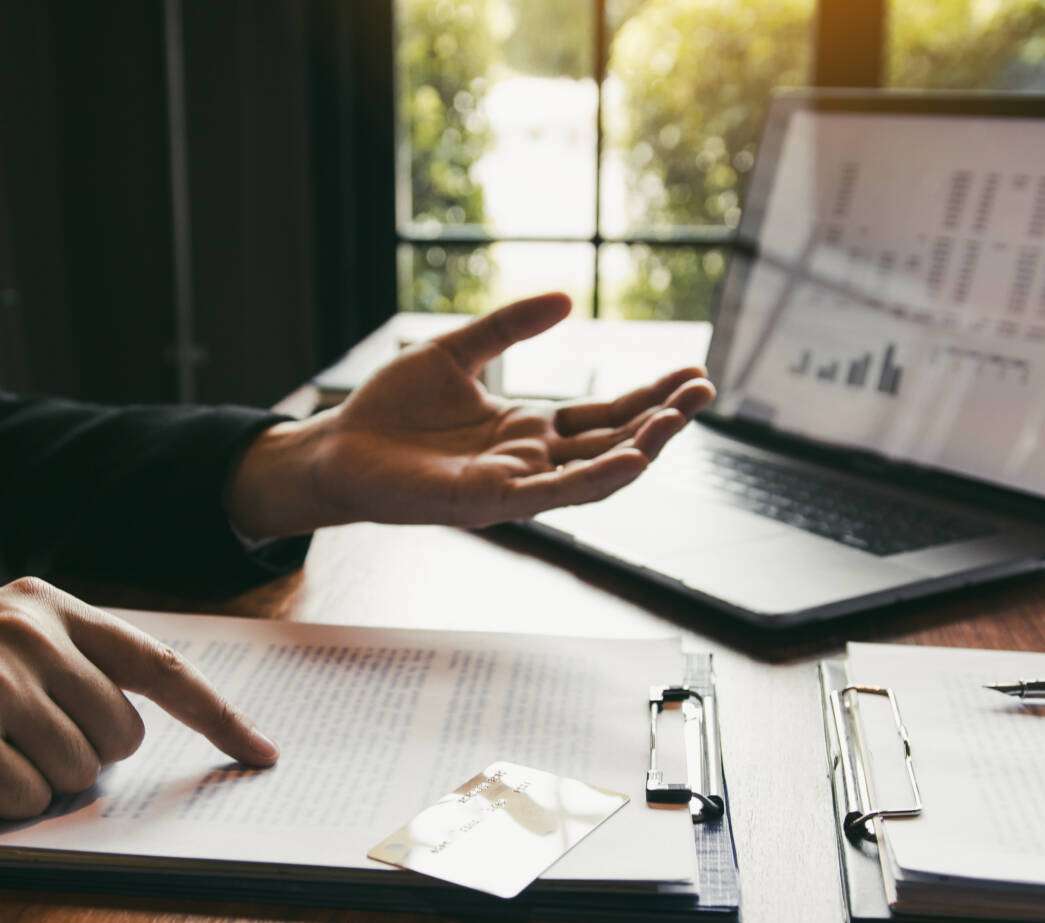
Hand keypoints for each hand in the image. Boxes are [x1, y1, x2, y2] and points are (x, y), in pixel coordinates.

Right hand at [0, 578, 275, 850]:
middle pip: (122, 733)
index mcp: (44, 604)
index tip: (262, 753)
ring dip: (32, 782)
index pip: (158, 664)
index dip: (217, 715)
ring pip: (79, 771)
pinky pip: (26, 799)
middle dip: (79, 757)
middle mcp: (26, 627)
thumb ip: (70, 666)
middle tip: (8, 743)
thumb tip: (151, 722)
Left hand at [226, 292, 715, 537]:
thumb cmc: (390, 411)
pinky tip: (631, 459)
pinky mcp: (489, 502)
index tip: (692, 373)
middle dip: (662, 420)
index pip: (603, 414)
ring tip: (680, 421)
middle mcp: (531, 462)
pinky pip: (553, 495)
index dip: (649, 396)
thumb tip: (567, 298)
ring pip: (594, 473)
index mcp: (527, 429)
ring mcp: (515, 485)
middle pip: (612, 441)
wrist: (338, 449)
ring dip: (641, 448)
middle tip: (706, 391)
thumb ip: (510, 326)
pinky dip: (595, 479)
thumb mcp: (455, 351)